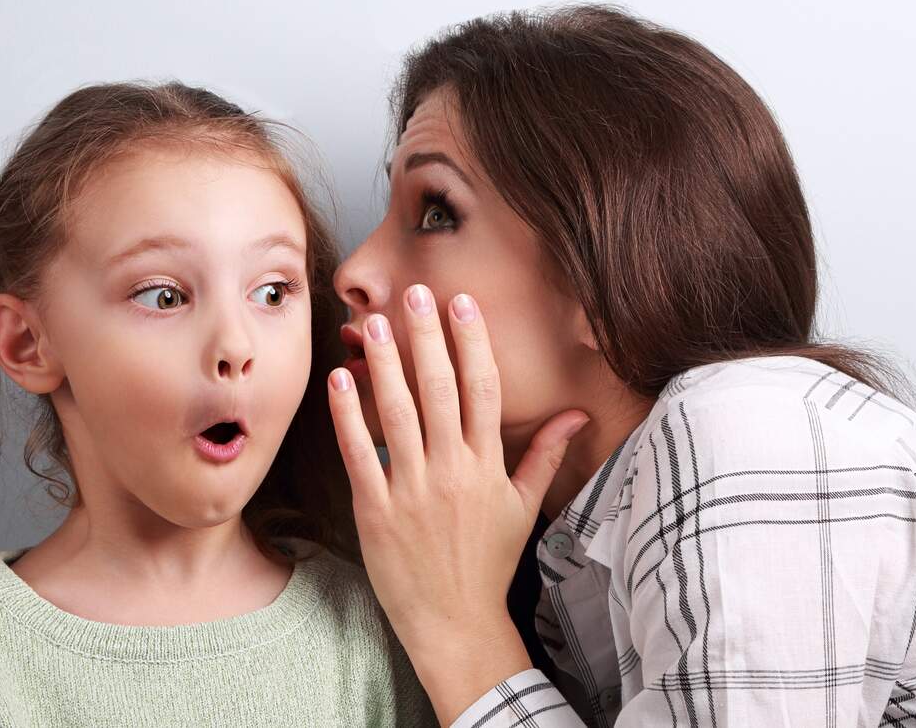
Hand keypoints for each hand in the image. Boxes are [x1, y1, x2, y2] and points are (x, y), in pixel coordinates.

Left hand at [327, 285, 588, 720]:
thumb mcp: (523, 507)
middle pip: (439, 390)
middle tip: (412, 292)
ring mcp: (412, 490)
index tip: (461, 304)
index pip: (482, 389)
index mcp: (487, 465)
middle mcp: (452, 471)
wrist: (456, 622)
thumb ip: (543, 454)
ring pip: (397, 414)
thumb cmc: (489, 562)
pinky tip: (339, 380)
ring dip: (383, 364)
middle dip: (425, 337)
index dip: (471, 342)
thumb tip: (576, 414)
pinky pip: (360, 453)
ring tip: (372, 323)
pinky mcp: (376, 510)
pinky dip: (349, 416)